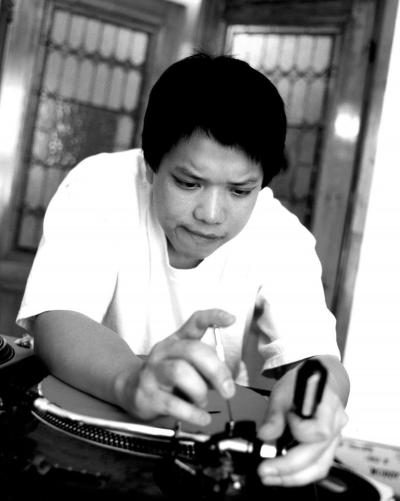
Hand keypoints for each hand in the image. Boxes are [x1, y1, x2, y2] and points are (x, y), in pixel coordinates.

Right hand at [117, 309, 235, 425]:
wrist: (129, 389)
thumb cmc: (165, 378)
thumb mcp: (187, 366)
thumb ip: (210, 368)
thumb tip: (233, 376)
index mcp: (177, 340)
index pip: (195, 322)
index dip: (213, 317)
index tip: (230, 319)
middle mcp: (164, 352)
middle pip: (193, 351)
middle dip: (216, 370)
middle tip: (228, 389)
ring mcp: (153, 372)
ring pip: (180, 372)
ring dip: (200, 391)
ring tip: (202, 400)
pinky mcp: (147, 395)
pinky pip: (173, 403)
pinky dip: (193, 413)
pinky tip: (202, 417)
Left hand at [257, 365, 347, 485]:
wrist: (317, 377)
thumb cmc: (303, 381)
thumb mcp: (283, 391)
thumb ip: (275, 414)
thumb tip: (264, 435)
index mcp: (328, 406)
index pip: (317, 431)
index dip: (298, 430)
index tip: (283, 422)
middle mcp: (337, 425)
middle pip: (318, 457)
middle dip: (288, 470)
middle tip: (264, 472)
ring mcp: (336, 437)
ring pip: (320, 467)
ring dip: (294, 477)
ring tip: (271, 477)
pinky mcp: (330, 446)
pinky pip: (319, 465)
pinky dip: (301, 473)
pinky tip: (283, 473)